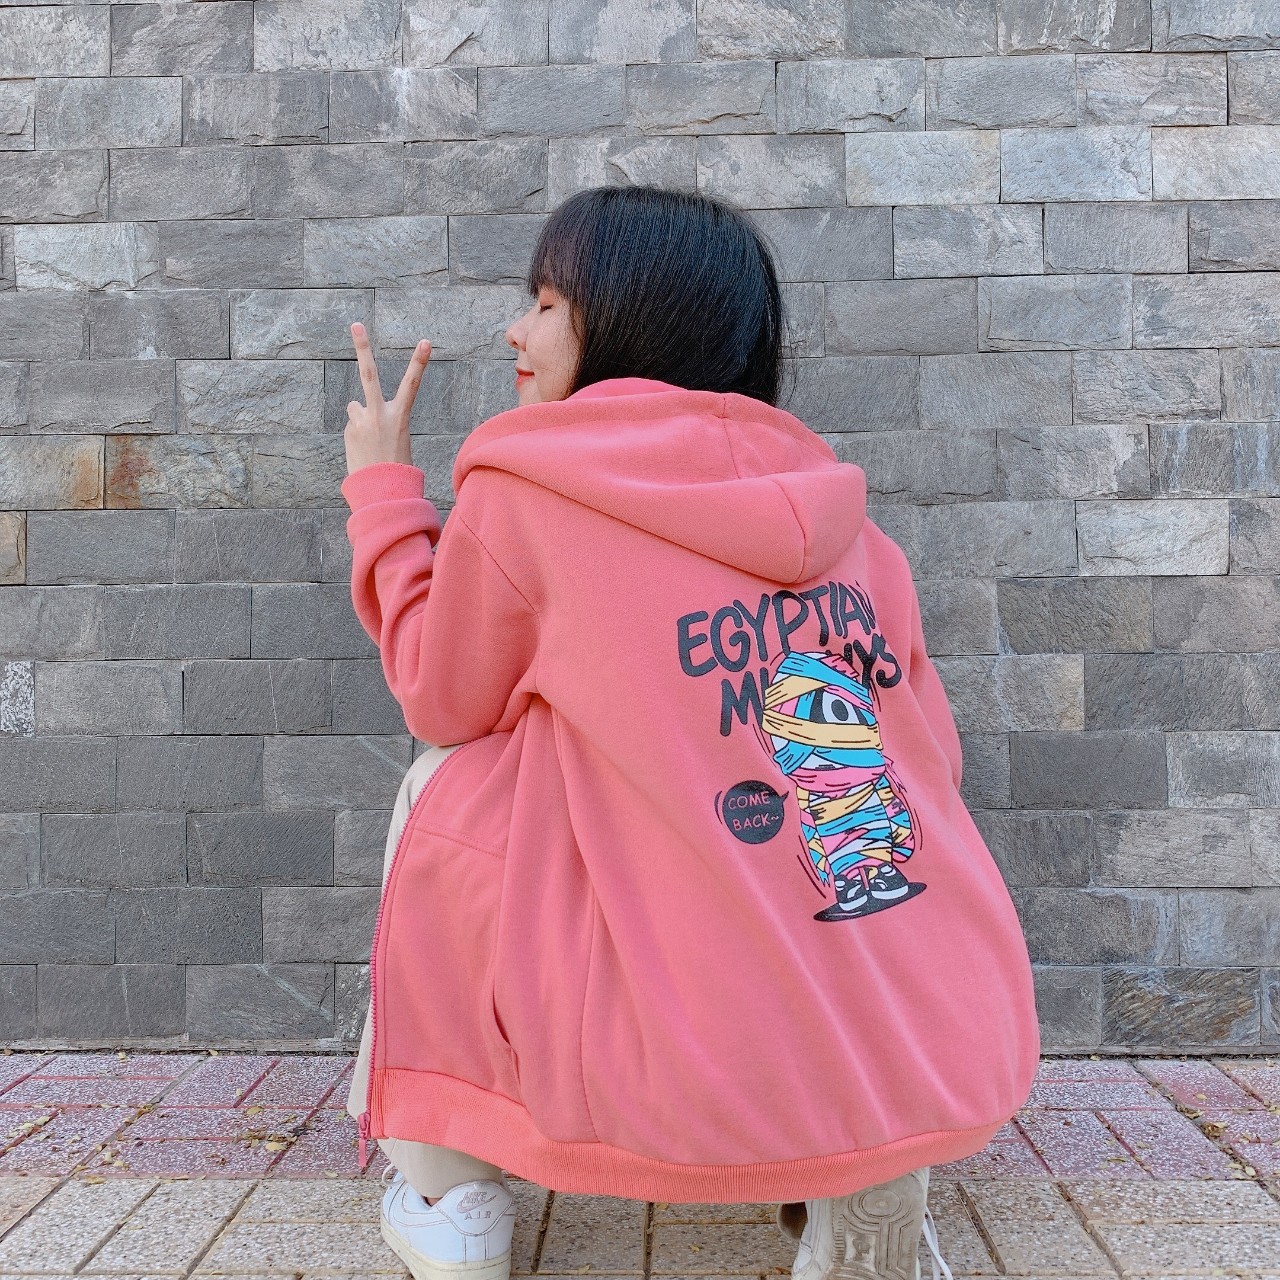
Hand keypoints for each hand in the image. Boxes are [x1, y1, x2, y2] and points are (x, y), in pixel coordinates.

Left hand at [343, 322, 431, 475]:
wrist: (381, 492)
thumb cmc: (395, 466)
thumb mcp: (396, 438)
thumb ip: (378, 417)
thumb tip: (354, 404)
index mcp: (400, 417)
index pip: (412, 384)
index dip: (419, 362)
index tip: (425, 341)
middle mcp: (379, 414)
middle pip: (369, 373)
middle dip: (363, 347)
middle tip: (356, 324)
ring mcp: (361, 421)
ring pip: (356, 407)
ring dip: (361, 419)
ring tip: (369, 442)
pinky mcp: (349, 430)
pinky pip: (352, 424)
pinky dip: (356, 434)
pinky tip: (363, 450)